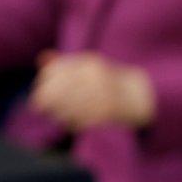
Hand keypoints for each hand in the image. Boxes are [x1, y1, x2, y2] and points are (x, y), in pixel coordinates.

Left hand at [30, 51, 154, 130]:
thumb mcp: (88, 67)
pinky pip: (82, 119)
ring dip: (59, 114)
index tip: (40, 92)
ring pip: (67, 107)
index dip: (43, 83)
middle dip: (46, 101)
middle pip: (57, 90)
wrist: (141, 96)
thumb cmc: (108, 82)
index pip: (54, 72)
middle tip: (40, 108)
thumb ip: (65, 64)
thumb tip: (43, 58)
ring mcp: (102, 94)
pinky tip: (73, 123)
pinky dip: (74, 123)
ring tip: (58, 116)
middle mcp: (94, 76)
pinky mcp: (107, 111)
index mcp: (89, 63)